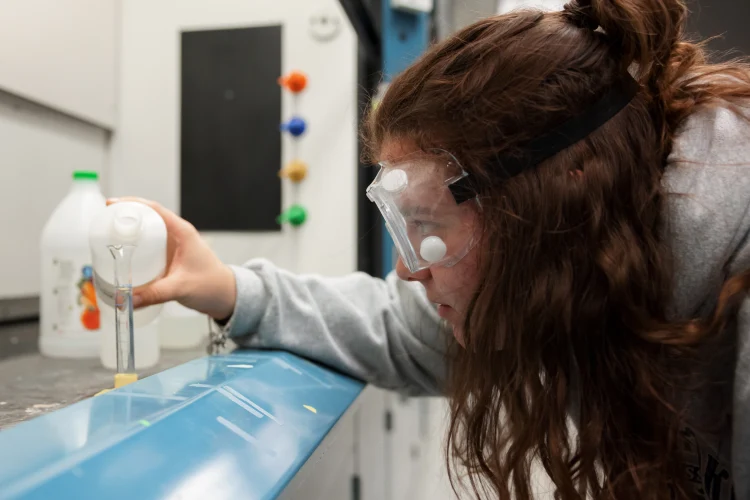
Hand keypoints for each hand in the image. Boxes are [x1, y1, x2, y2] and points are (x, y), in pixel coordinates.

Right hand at [106, 197, 236, 320]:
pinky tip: (121, 255)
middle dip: (124, 217)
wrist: (226, 297)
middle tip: (102, 222)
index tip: (111, 204)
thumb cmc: (212, 286)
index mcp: (182, 232)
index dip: (132, 204)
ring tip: (105, 236)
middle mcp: (176, 235)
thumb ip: (154, 294)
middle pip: (146, 218)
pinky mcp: (168, 258)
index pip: (154, 209)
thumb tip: (126, 299)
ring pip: (146, 233)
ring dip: (128, 232)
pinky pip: (148, 247)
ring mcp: (172, 247)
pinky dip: (134, 248)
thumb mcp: (181, 287)